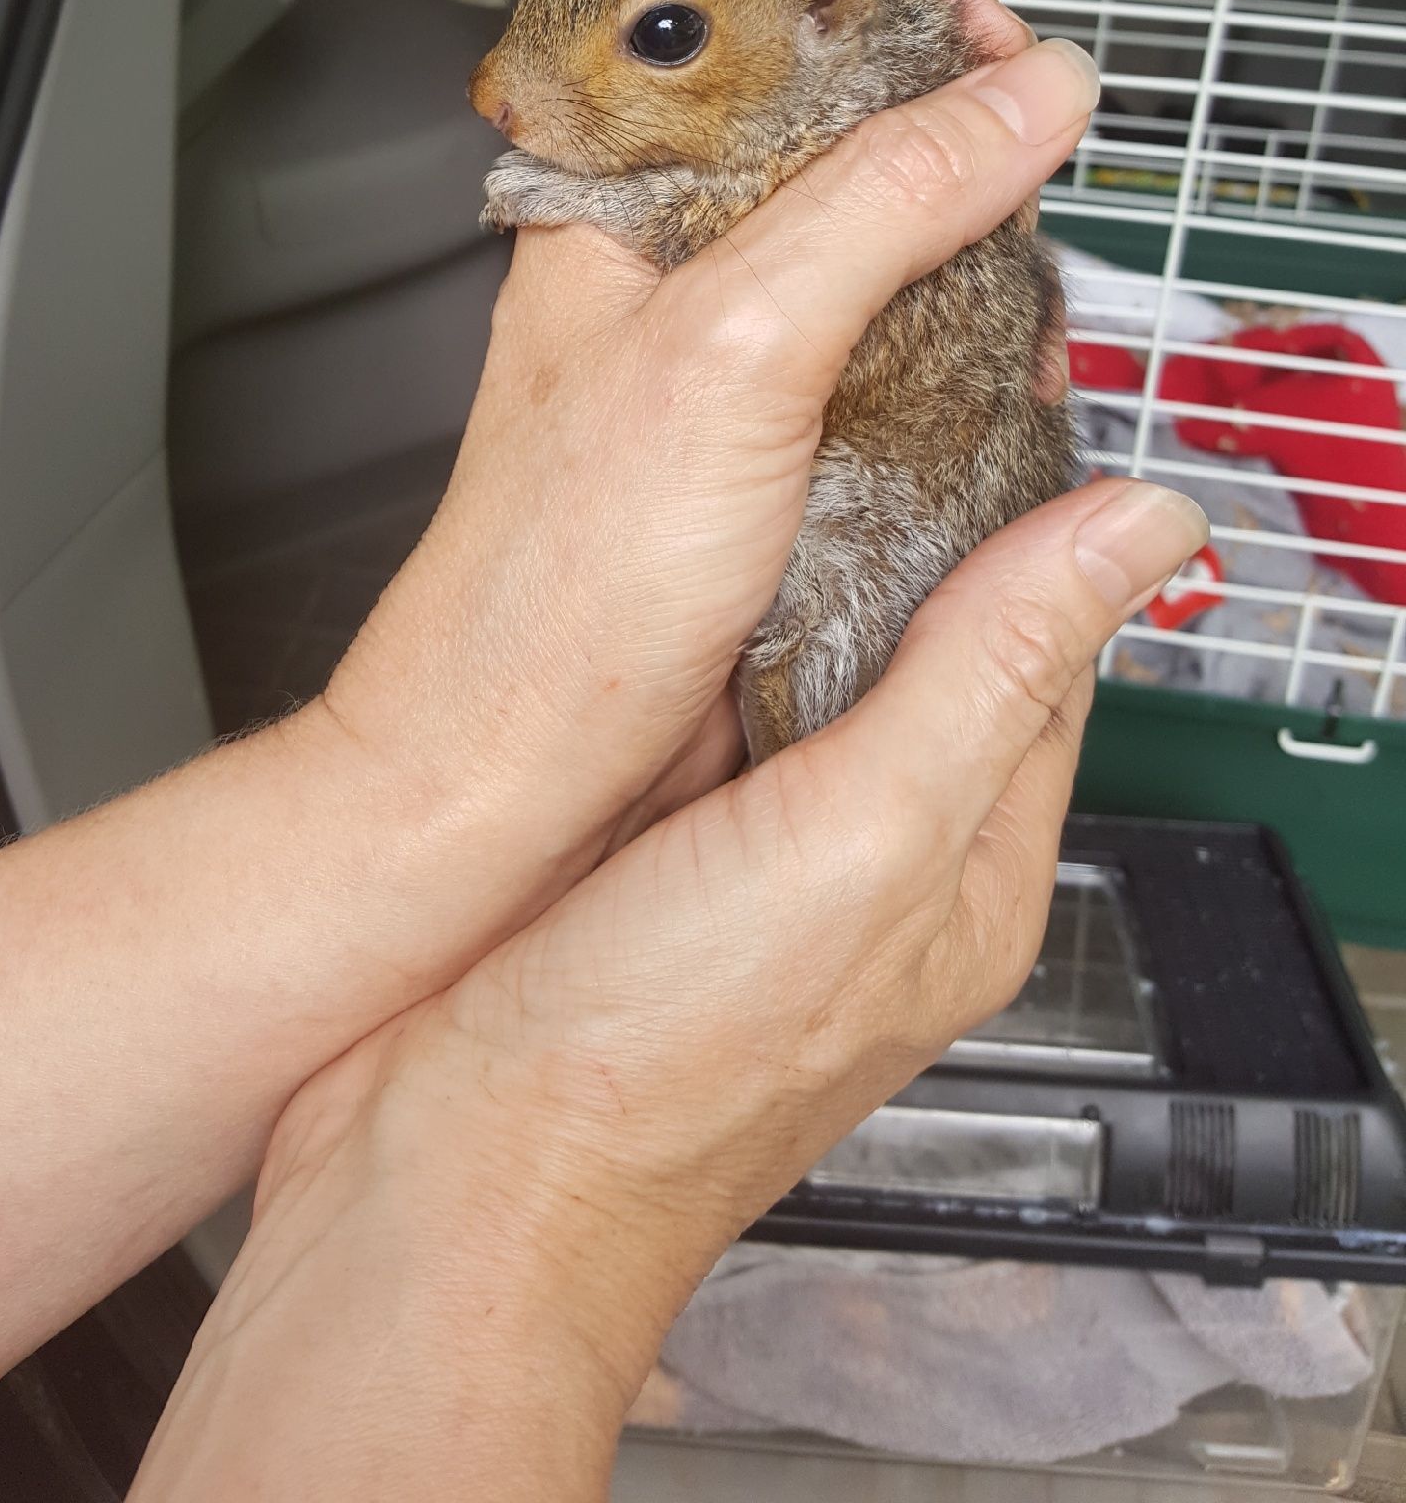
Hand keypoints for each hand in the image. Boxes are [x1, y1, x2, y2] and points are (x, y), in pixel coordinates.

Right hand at [134, 475, 1203, 1501]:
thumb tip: (1138, 533)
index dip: (1033, 523)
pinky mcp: (651, 850)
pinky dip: (697, 630)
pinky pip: (704, 706)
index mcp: (964, 873)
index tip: (1000, 405)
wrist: (444, 1180)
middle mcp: (873, 867)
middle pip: (929, 655)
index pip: (1047, 657)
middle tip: (863, 400)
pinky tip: (666, 568)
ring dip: (790, 574)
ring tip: (763, 454)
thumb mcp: (861, 835)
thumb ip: (991, 671)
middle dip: (907, 534)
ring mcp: (757, 861)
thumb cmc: (648, 1066)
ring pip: (807, 669)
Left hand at [324, 0, 1098, 916]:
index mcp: (617, 196)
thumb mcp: (733, 351)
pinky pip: (899, 366)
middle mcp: (673, 264)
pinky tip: (998, 384)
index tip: (995, 40)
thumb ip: (881, 203)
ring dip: (973, 264)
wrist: (517, 787)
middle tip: (1027, 173)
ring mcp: (732, 360)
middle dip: (956, 145)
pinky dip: (965, 365)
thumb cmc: (547, 587)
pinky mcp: (783, 451)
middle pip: (844, 138)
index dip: (884, 8)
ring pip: (884, 255)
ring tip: (1017, 289)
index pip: (763, 28)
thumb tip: (1022, 99)